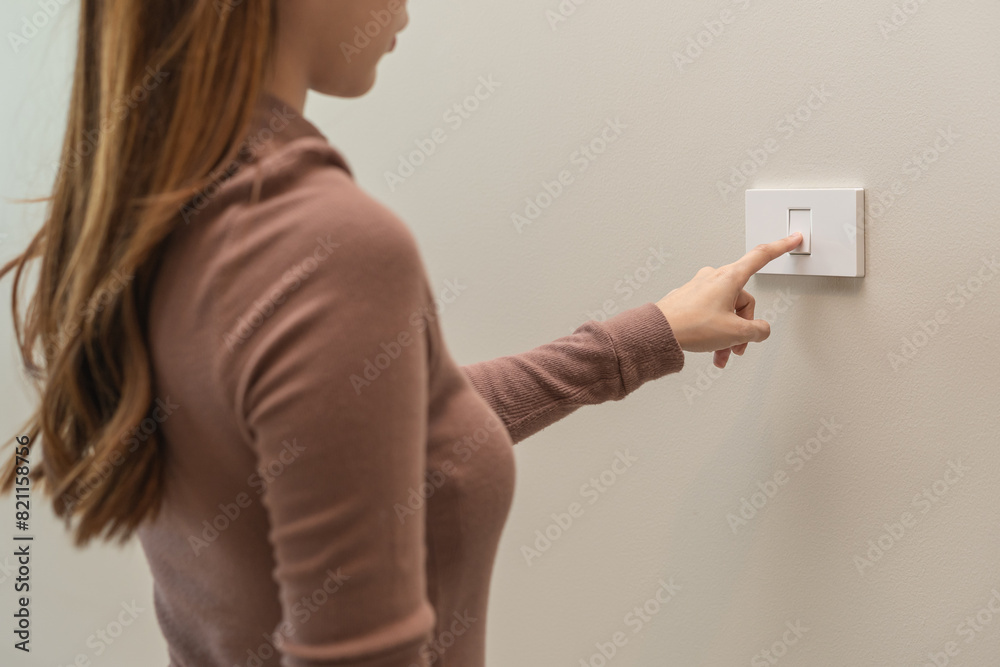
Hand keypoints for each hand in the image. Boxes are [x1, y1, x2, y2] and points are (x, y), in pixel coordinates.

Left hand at [655, 232, 802, 368]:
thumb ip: (758, 330)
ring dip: (728, 335)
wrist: (659, 332)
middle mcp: (714, 278)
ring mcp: (700, 288)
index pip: (761, 256)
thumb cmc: (691, 325)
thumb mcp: (735, 332)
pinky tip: (711, 350)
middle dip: (743, 326)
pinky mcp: (689, 299)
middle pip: (743, 300)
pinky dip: (714, 332)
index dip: (781, 247)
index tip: (793, 239)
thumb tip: (761, 330)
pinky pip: (710, 315)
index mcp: (730, 277)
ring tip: (723, 354)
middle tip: (738, 345)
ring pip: (726, 311)